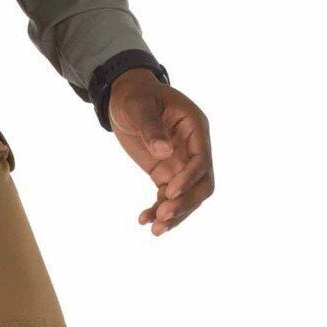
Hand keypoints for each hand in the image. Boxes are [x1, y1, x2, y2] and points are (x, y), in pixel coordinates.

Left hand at [109, 70, 213, 235]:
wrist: (125, 98)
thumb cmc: (136, 96)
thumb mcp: (140, 106)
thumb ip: (151, 127)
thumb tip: (164, 151)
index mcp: (195, 128)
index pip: (201, 159)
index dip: (189, 178)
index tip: (170, 193)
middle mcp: (193, 148)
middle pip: (201, 183)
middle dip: (185, 203)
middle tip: (163, 217)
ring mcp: (180, 163)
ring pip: (187, 196)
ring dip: (174, 215)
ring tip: (154, 230)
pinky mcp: (165, 172)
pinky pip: (167, 197)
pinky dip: (157, 209)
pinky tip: (143, 220)